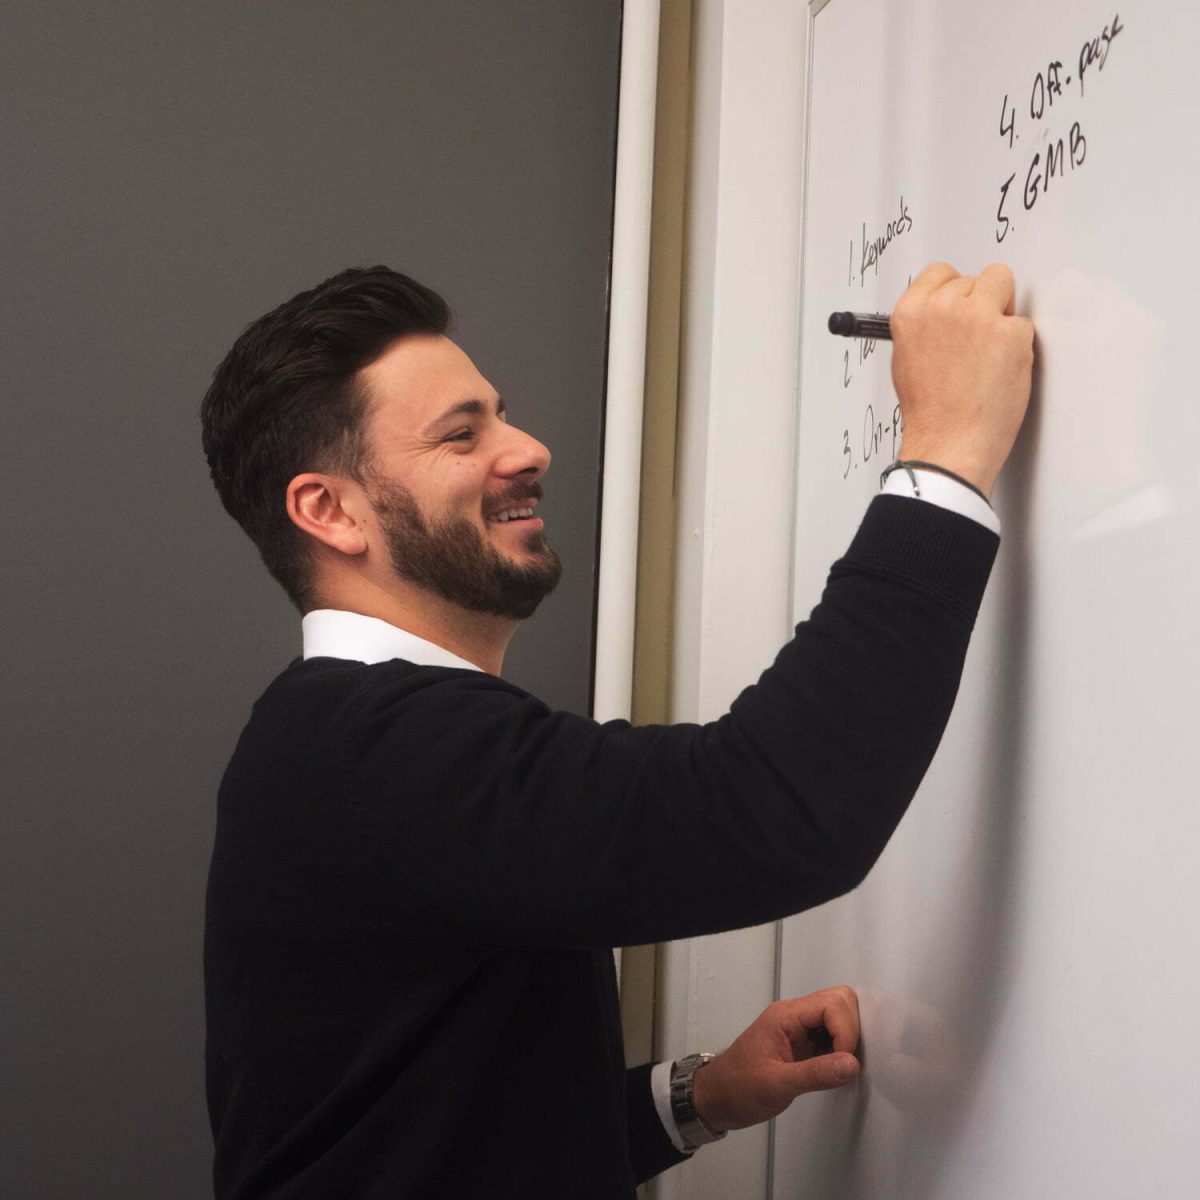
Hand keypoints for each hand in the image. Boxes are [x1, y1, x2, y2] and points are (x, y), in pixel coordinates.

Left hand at [689, 987, 860, 1133]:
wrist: (717, 1099)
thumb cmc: (737, 1088)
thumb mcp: (776, 1085)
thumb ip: (815, 1074)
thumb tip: (851, 1064)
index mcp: (785, 1016)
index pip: (831, 1003)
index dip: (845, 1031)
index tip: (844, 1061)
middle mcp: (794, 1017)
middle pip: (839, 1002)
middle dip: (851, 1030)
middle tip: (846, 1062)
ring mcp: (799, 1030)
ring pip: (837, 1017)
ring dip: (847, 1040)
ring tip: (841, 1068)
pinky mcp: (803, 1046)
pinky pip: (831, 1037)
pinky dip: (841, 1051)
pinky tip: (835, 1071)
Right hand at [890, 261, 1034, 499]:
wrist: (949, 444)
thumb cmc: (930, 412)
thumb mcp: (906, 359)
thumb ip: (925, 325)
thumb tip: (947, 310)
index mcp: (910, 312)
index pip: (941, 272)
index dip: (956, 290)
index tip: (960, 308)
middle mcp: (941, 308)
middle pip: (976, 278)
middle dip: (981, 304)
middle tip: (974, 344)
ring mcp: (978, 317)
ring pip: (1004, 285)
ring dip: (1002, 313)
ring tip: (988, 352)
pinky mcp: (1010, 333)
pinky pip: (1022, 324)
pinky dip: (1017, 345)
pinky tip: (1000, 371)